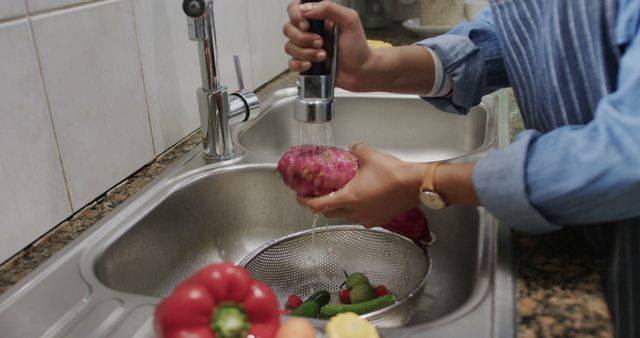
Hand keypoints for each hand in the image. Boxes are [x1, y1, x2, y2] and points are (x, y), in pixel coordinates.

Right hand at [284, 1, 372, 90]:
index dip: (296, 17)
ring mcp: (307, 48)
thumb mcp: (349, 20)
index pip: (295, 9)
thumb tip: (306, 8)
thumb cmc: (358, 47)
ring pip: (289, 47)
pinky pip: (291, 63)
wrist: (361, 71)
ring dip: (306, 52)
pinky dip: (299, 64)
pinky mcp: (306, 63)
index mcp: (319, 18)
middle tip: (321, 43)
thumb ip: (329, 8)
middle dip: (304, 38)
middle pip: (288, 29)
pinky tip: (311, 65)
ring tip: (323, 56)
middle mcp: (310, 31)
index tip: (307, 25)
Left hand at [297, 144, 427, 226]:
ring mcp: (368, 218)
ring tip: (340, 196)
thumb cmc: (394, 174)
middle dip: (320, 206)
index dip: (306, 202)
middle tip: (317, 196)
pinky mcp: (379, 220)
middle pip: (329, 214)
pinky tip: (361, 201)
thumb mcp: (369, 155)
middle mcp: (356, 212)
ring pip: (345, 217)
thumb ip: (355, 150)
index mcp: (349, 198)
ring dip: (339, 209)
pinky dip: (356, 211)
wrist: (416, 185)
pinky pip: (361, 218)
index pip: (319, 205)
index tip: (300, 197)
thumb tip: (352, 148)